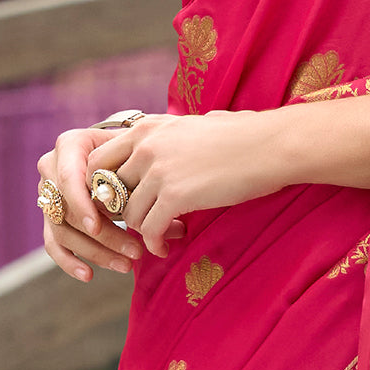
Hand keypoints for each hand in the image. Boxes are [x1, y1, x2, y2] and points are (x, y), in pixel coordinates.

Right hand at [37, 127, 146, 282]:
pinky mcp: (51, 217)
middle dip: (103, 235)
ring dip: (95, 252)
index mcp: (70, 144)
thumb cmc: (134, 149)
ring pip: (64, 231)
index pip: (69, 178)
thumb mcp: (138, 155)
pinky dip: (69, 261)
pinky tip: (89, 274)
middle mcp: (52, 168)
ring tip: (126, 265)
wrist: (121, 148)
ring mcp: (48, 194)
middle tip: (134, 252)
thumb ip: (146, 184)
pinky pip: (54, 244)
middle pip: (69, 210)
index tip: (97, 226)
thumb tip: (178, 229)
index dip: (81, 203)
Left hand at [87, 111, 287, 258]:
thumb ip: (167, 137)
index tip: (124, 201)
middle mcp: (146, 146)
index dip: (104, 187)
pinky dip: (156, 243)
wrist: (271, 144)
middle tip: (140, 222)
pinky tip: (169, 245)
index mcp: (147, 127)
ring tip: (166, 234)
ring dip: (143, 231)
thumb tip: (159, 148)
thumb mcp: (193, 125)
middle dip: (119, 212)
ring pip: (128, 215)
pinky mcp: (175, 196)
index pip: (98, 160)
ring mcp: (158, 171)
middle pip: (107, 191)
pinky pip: (149, 231)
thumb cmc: (242, 134)